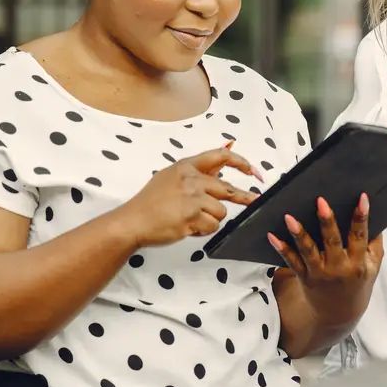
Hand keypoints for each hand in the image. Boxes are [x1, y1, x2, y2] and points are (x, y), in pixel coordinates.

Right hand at [116, 146, 261, 248]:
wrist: (133, 221)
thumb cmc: (149, 203)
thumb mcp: (170, 178)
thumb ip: (195, 174)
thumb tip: (219, 170)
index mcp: (185, 166)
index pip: (220, 156)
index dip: (241, 162)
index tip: (252, 170)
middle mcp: (191, 179)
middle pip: (227, 189)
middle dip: (243, 197)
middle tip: (254, 200)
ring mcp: (192, 198)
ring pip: (221, 211)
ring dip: (211, 219)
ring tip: (192, 221)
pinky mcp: (192, 216)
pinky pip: (212, 226)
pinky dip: (203, 231)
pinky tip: (188, 228)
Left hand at [267, 194, 382, 329]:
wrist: (339, 315)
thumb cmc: (357, 284)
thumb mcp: (373, 267)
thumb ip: (375, 244)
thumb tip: (377, 216)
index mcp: (358, 263)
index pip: (360, 236)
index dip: (361, 217)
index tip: (362, 198)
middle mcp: (339, 268)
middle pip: (332, 241)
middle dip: (327, 221)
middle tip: (321, 202)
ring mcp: (320, 273)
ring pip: (308, 251)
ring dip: (299, 233)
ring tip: (289, 217)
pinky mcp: (304, 277)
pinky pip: (291, 262)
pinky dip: (281, 249)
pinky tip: (272, 236)